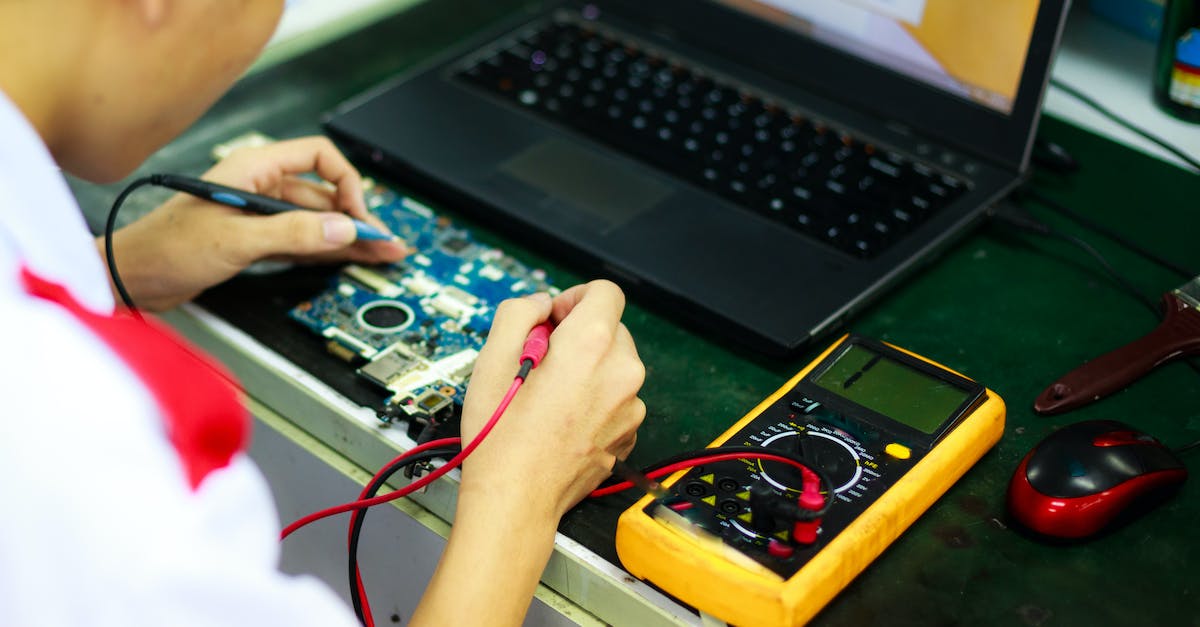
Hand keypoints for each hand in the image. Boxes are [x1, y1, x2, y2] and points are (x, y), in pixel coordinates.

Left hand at [99, 136, 407, 310]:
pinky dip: (327, 250)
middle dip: (357, 218)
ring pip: (316, 221)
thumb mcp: (237, 240)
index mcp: (254, 169)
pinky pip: (302, 240)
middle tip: (386, 241)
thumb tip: (342, 228)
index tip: (358, 214)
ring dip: (347, 238)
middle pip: (323, 195)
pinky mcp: (256, 240)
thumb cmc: (166, 248)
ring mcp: (259, 215)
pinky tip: (348, 258)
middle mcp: (260, 187)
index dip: (345, 183)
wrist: (132, 278)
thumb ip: (293, 232)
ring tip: (381, 253)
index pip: (318, 158)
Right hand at [409, 280, 644, 626]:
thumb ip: (518, 312)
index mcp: (592, 345)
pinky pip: (617, 400)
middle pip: (610, 329)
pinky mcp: (629, 434)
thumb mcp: (491, 358)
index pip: (605, 291)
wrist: (515, 500)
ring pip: (614, 366)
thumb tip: (539, 304)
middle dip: (578, 337)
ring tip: (549, 398)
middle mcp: (622, 372)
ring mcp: (631, 407)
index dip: (574, 298)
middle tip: (540, 363)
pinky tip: (562, 421)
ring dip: (588, 370)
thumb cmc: (500, 437)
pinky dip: (595, 401)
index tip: (552, 320)